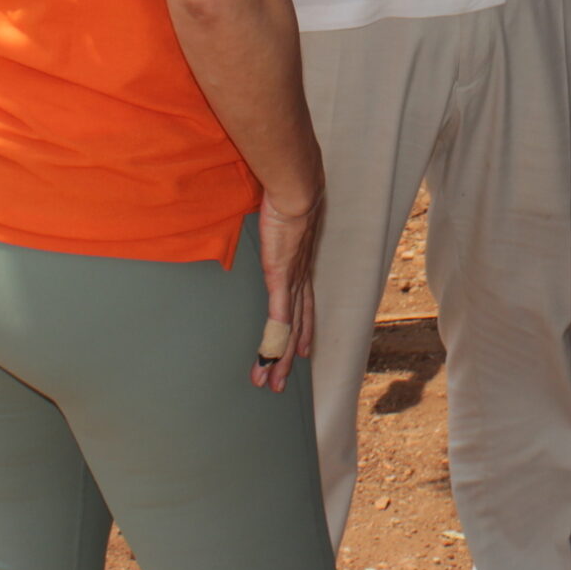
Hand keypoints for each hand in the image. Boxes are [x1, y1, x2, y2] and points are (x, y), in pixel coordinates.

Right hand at [251, 189, 321, 392]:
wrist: (299, 187)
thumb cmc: (290, 194)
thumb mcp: (283, 217)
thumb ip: (277, 227)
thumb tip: (270, 222)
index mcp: (300, 265)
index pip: (302, 307)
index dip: (301, 331)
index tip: (300, 352)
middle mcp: (300, 278)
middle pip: (296, 326)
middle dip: (287, 357)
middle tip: (279, 383)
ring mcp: (291, 280)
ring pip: (287, 330)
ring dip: (278, 359)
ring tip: (270, 381)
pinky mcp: (280, 277)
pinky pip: (277, 317)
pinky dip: (273, 341)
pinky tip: (268, 359)